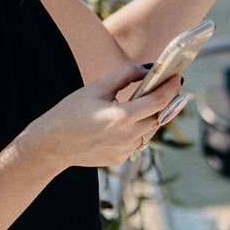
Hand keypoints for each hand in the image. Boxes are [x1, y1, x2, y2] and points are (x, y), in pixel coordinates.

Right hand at [17, 62, 181, 170]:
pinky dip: (138, 128)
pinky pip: (138, 141)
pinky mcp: (120, 159)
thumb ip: (126, 74)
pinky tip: (127, 119)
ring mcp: (124, 151)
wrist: (51, 145)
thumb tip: (149, 70)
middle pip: (159, 117)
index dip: (171, 88)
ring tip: (149, 100)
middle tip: (168, 85)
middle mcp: (126, 138)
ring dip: (153, 115)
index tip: (178, 77)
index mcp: (120, 118)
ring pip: (151, 130)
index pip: (158, 101)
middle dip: (166, 100)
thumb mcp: (97, 87)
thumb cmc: (71, 112)